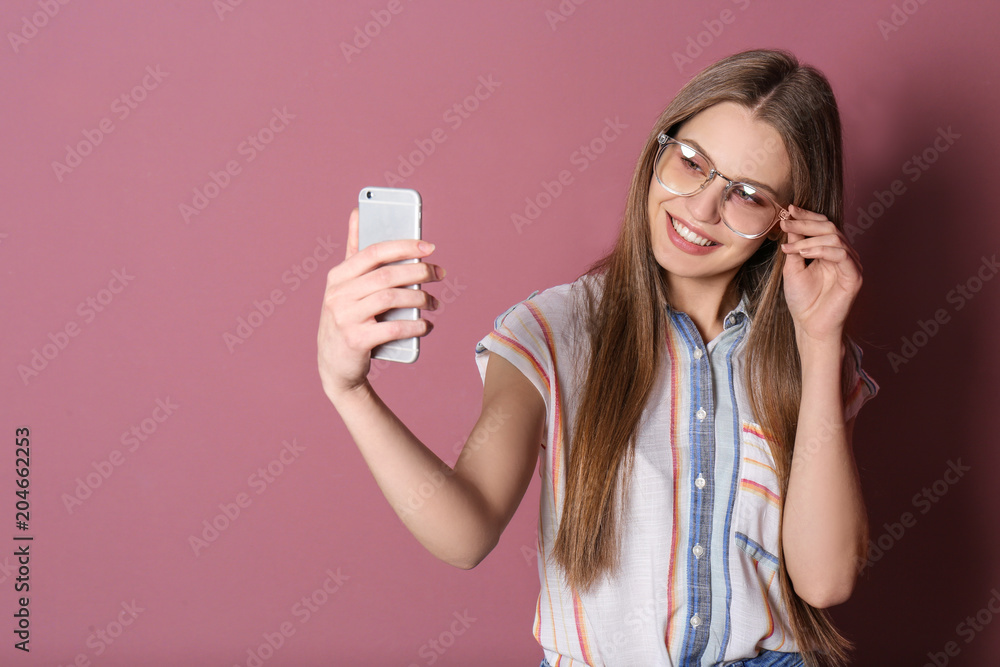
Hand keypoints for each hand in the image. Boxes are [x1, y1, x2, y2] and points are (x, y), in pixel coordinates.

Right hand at [317, 208, 443, 398]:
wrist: (334, 366)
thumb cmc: (347, 318)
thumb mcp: (344, 286)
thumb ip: (354, 252)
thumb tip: (358, 211)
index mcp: (338, 276)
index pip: (374, 252)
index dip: (404, 246)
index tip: (429, 247)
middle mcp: (338, 294)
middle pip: (387, 275)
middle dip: (419, 272)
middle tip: (439, 274)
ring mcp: (344, 318)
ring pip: (392, 299)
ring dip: (420, 298)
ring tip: (434, 302)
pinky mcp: (355, 340)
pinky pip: (393, 328)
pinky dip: (415, 325)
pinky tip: (426, 325)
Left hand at [779, 205, 861, 344]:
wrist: (809, 325)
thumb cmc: (802, 300)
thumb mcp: (793, 267)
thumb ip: (794, 245)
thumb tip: (789, 221)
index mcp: (829, 250)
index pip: (821, 225)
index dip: (806, 216)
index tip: (787, 211)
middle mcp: (843, 254)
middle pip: (829, 227)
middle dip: (805, 223)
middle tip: (785, 223)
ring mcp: (850, 264)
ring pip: (834, 238)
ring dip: (808, 239)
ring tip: (789, 247)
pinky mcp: (854, 275)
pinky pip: (841, 254)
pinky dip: (821, 250)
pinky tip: (803, 254)